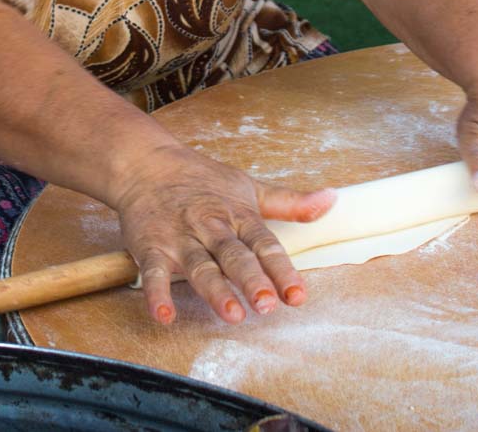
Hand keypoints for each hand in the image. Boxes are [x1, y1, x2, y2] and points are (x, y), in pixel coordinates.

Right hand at [109, 143, 334, 324]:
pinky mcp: (150, 246)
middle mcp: (210, 225)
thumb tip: (331, 200)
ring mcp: (179, 237)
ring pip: (199, 264)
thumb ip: (289, 202)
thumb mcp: (248, 187)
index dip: (282, 270)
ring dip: (214, 289)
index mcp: (237, 214)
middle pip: (233, 255)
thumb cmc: (200, 179)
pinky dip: (157, 293)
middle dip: (251, 279)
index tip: (297, 295)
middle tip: (267, 304)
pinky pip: (153, 271)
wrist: (146, 163)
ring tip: (231, 314)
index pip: (264, 244)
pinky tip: (164, 314)